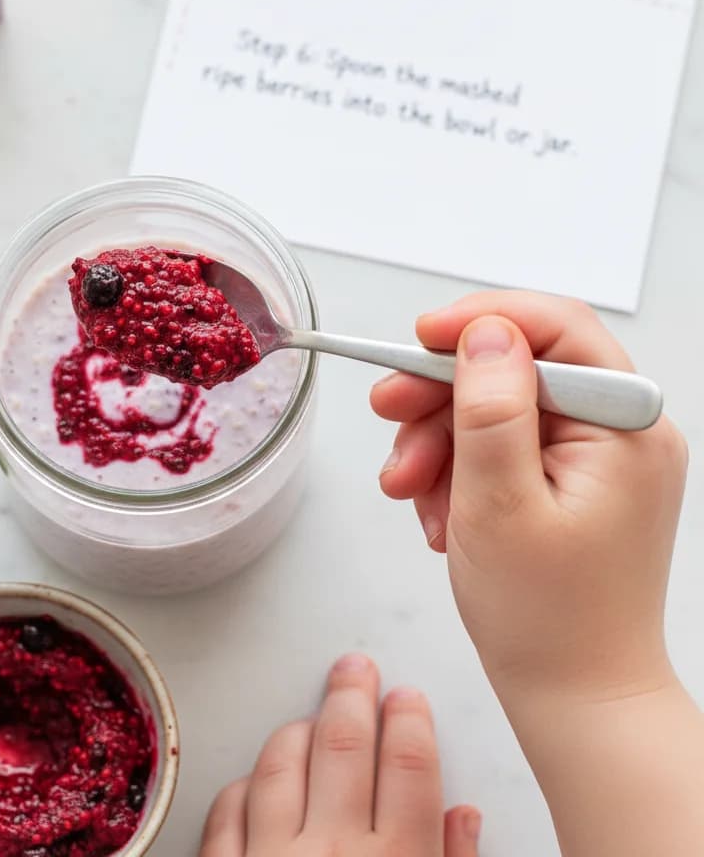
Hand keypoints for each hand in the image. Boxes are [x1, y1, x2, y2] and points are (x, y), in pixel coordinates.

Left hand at [199, 654, 480, 856]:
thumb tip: (462, 816)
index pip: (409, 768)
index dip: (408, 721)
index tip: (405, 698)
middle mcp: (333, 854)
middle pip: (343, 747)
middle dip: (350, 696)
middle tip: (354, 669)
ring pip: (280, 766)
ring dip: (297, 733)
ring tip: (310, 718)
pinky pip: (227, 813)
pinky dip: (244, 788)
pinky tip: (258, 780)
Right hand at [371, 291, 688, 705]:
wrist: (572, 694)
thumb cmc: (547, 618)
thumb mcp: (500, 503)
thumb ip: (491, 408)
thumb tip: (485, 331)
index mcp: (626, 428)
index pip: (556, 330)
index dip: (480, 321)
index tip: (417, 338)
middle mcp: (621, 431)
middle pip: (516, 367)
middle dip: (442, 394)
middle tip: (388, 416)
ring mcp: (597, 456)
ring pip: (497, 407)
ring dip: (440, 441)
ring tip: (411, 492)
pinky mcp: (570, 478)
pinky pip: (500, 445)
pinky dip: (458, 470)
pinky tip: (441, 511)